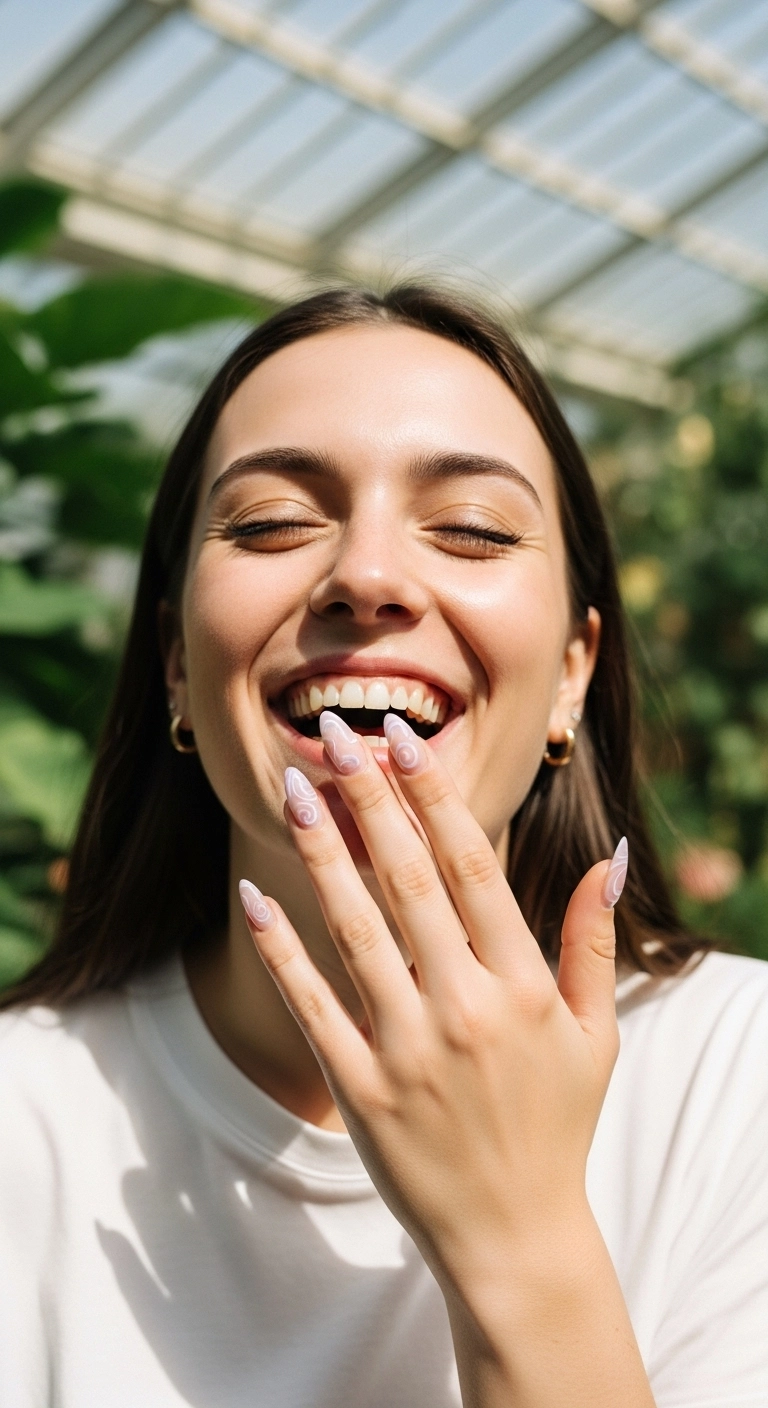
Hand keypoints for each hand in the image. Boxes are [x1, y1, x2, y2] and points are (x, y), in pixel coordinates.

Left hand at [239, 711, 626, 1293]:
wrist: (514, 1239)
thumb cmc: (556, 1125)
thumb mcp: (597, 1034)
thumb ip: (595, 941)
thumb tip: (612, 856)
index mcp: (523, 985)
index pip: (471, 867)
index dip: (434, 796)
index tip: (403, 739)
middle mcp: (466, 1008)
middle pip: (407, 880)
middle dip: (369, 797)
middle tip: (336, 731)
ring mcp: (409, 1050)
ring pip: (354, 929)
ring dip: (322, 852)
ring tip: (294, 788)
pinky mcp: (361, 1091)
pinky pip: (312, 1006)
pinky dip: (281, 949)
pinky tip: (254, 895)